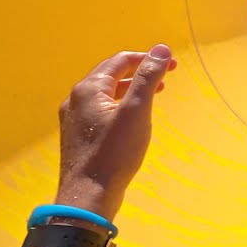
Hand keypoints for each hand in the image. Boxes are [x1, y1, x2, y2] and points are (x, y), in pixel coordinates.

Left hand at [55, 45, 176, 220]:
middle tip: (165, 78)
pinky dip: (120, 106)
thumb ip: (148, 78)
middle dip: (139, 72)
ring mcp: (74, 119)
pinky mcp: (76, 137)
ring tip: (152, 95)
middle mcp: (76, 99)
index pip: (120, 61)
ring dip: (130, 89)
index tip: (172, 65)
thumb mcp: (136, 111)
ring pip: (105, 94)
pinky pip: (100, 110)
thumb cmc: (115, 152)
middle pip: (110, 75)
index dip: (147, 59)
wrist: (88, 196)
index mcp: (89, 89)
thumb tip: (161, 49)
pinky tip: (131, 119)